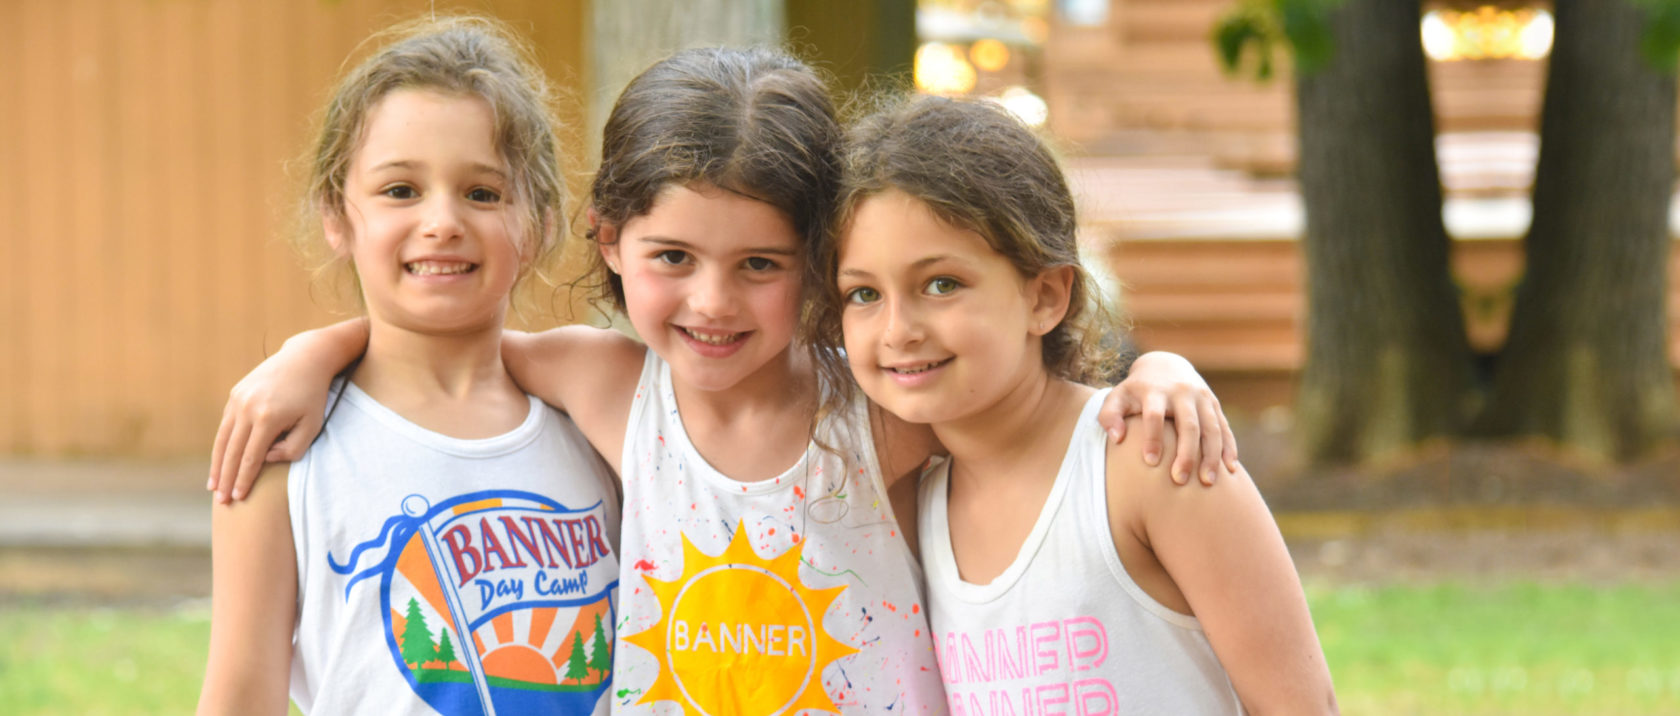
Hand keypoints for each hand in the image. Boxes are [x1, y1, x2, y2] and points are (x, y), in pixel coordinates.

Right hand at [208, 323, 364, 501]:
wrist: (304, 359)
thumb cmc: (313, 397)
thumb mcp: (312, 426)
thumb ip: (291, 449)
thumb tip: (265, 459)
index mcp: (268, 418)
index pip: (251, 458)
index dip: (243, 480)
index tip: (238, 498)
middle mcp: (247, 408)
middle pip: (231, 452)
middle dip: (225, 479)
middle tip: (221, 501)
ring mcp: (238, 399)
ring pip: (222, 439)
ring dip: (217, 465)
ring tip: (213, 486)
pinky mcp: (235, 394)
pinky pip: (225, 425)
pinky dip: (221, 445)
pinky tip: (219, 461)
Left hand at [1098, 351, 1237, 485]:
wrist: (1164, 365)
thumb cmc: (1135, 391)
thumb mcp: (1117, 397)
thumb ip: (1109, 416)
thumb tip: (1117, 438)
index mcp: (1155, 391)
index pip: (1154, 415)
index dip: (1153, 438)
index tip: (1150, 462)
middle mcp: (1181, 393)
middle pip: (1188, 425)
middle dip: (1186, 453)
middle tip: (1180, 480)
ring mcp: (1202, 398)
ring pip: (1211, 428)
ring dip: (1211, 455)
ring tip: (1207, 482)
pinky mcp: (1215, 405)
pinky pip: (1225, 428)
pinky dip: (1229, 448)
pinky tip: (1230, 469)